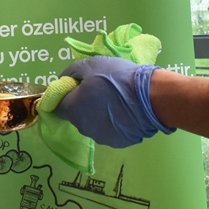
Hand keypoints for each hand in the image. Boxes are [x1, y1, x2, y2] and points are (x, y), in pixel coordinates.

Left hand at [53, 57, 173, 147]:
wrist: (151, 98)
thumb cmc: (117, 78)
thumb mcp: (91, 65)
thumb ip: (71, 72)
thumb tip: (63, 80)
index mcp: (72, 110)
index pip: (57, 106)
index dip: (64, 96)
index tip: (76, 87)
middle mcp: (82, 128)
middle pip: (76, 115)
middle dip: (83, 104)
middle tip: (99, 89)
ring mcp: (100, 138)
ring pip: (93, 124)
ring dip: (98, 113)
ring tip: (115, 99)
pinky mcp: (117, 143)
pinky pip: (109, 130)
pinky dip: (113, 122)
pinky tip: (125, 111)